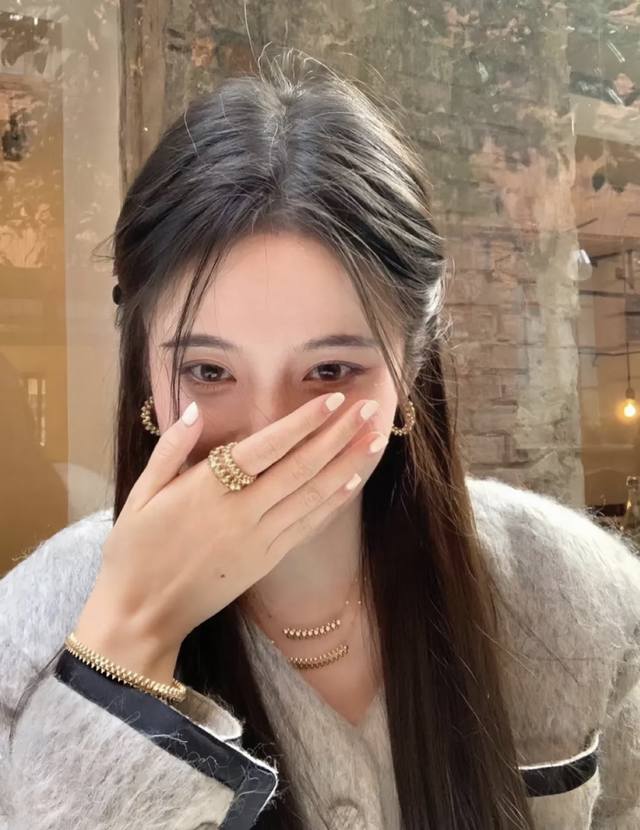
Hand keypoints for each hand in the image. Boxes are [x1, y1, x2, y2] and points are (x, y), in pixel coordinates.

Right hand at [74, 393, 388, 668]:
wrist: (141, 613)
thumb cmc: (135, 550)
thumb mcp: (140, 494)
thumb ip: (170, 449)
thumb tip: (197, 410)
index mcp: (207, 489)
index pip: (267, 447)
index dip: (303, 422)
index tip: (333, 400)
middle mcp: (241, 512)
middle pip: (300, 467)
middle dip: (338, 436)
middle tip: (370, 409)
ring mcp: (259, 539)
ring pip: (312, 495)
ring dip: (347, 465)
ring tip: (375, 440)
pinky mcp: (267, 560)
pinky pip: (307, 526)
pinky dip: (333, 503)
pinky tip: (353, 482)